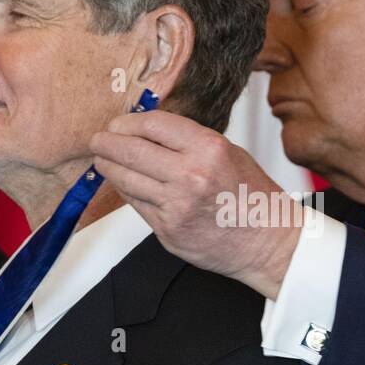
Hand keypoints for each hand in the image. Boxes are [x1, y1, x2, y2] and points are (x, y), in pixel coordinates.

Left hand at [89, 110, 300, 298]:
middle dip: (107, 143)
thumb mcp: (229, 153)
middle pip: (131, 150)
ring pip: (126, 179)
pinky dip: (127, 191)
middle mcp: (190, 175)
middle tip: (98, 141)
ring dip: (109, 167)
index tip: (119, 124)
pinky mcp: (167, 229)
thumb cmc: (252, 197)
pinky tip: (125, 183)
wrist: (267, 241)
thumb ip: (190, 141)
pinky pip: (136, 204)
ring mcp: (176, 205)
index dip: (128, 122)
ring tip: (103, 160)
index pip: (153, 124)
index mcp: (208, 149)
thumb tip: (150, 130)